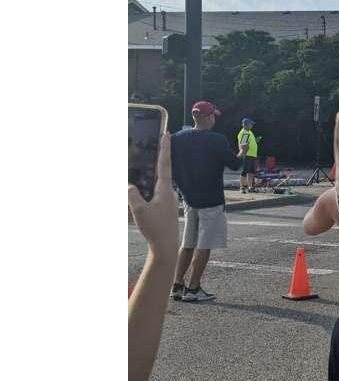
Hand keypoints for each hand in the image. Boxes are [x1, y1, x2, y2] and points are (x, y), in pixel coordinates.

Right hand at [128, 133, 178, 260]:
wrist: (165, 246)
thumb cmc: (154, 228)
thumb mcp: (139, 210)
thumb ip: (132, 195)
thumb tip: (129, 186)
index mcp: (165, 190)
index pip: (164, 165)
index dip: (165, 149)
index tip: (167, 134)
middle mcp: (168, 193)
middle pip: (159, 172)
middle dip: (155, 159)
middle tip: (153, 144)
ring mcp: (167, 201)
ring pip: (155, 184)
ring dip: (148, 176)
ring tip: (140, 167)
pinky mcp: (163, 208)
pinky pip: (153, 194)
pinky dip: (146, 190)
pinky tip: (139, 190)